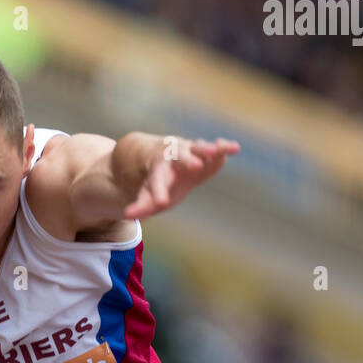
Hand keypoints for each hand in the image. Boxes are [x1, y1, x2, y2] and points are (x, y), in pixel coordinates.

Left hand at [124, 136, 239, 219]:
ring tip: (217, 149)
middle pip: (179, 156)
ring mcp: (190, 150)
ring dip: (207, 148)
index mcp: (157, 168)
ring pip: (198, 147)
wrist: (159, 155)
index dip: (158, 191)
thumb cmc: (154, 178)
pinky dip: (224, 147)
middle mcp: (174, 156)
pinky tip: (235, 148)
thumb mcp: (146, 193)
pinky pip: (215, 148)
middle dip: (187, 160)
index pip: (157, 180)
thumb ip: (140, 204)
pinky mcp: (206, 152)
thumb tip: (127, 215)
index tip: (161, 203)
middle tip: (195, 165)